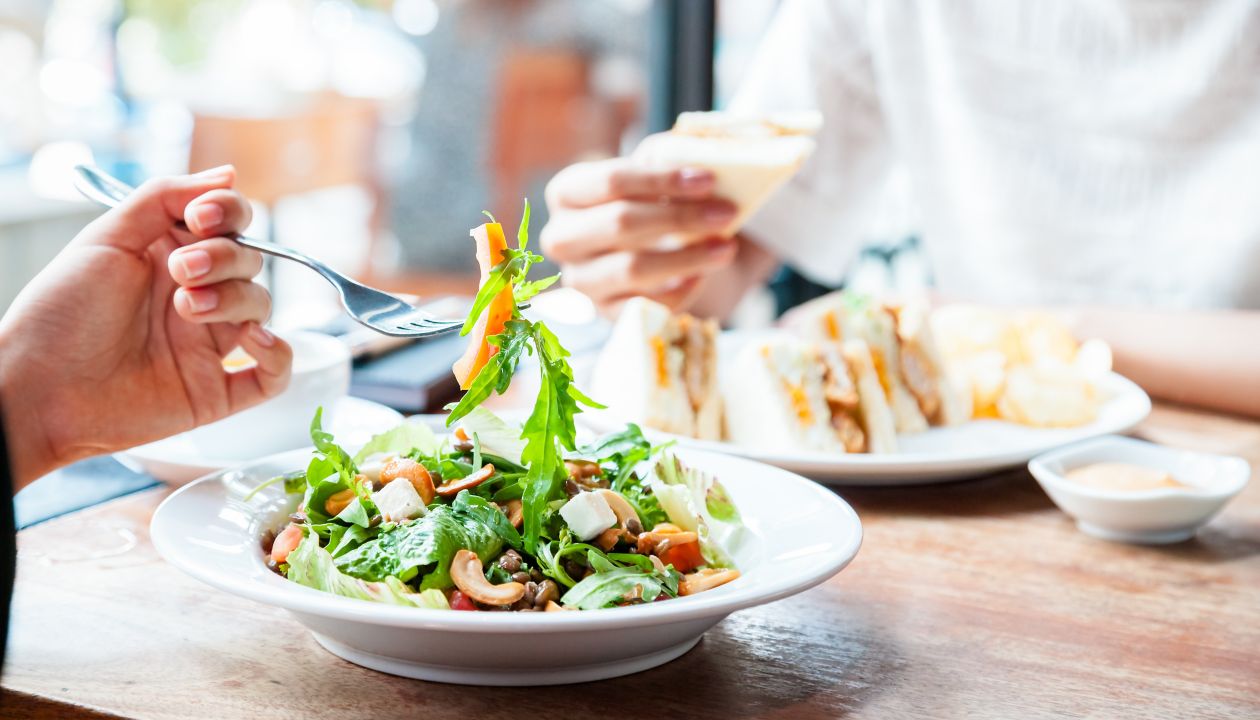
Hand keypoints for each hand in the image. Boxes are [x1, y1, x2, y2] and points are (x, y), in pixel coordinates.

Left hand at [0, 166, 292, 487]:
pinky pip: (273, 375)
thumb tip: (228, 175)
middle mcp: (196, 295)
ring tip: (189, 308)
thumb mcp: (106, 239)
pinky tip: (257, 341)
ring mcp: (209, 344)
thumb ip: (164, 199)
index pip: (230, 221)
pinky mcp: (217, 390)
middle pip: (250, 260)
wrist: (38, 388)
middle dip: (223, 258)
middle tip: (180, 272)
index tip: (200, 218)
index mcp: (171, 255)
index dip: (228, 212)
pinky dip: (278, 354)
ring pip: (261, 307)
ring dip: (236, 299)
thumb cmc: (60, 315)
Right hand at [540, 157, 738, 314]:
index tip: (709, 180)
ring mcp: (580, 279)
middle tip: (726, 213)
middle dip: (679, 217)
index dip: (662, 180)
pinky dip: (679, 291)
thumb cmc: (648, 201)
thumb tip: (703, 165)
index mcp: (566, 192)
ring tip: (726, 247)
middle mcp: (562, 237)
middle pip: (620, 223)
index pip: (612, 181)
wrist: (645, 248)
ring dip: (687, 257)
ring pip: (633, 268)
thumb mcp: (652, 174)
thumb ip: (667, 162)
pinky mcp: (603, 312)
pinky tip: (702, 274)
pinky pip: (645, 306)